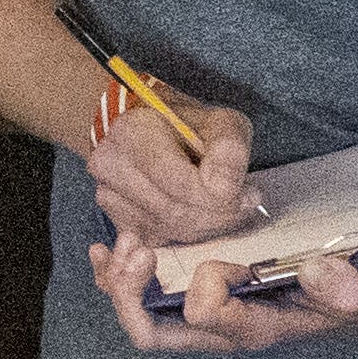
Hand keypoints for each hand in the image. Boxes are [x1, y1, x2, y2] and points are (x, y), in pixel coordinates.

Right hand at [88, 91, 261, 248]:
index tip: (249, 191)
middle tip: (245, 204)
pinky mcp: (117, 219)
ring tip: (226, 206)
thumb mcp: (217, 119)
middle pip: (179, 213)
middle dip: (222, 215)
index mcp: (132, 134)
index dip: (225, 195)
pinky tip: (201, 214)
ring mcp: (108, 195)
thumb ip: (230, 147)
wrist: (142, 129)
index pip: (184, 186)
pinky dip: (191, 232)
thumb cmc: (181, 123)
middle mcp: (110, 166)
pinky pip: (164, 239)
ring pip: (173, 230)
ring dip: (210, 225)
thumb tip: (242, 195)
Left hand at [91, 227, 357, 356]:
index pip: (205, 316)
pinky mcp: (199, 300)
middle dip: (130, 292)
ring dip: (120, 280)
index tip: (222, 258)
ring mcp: (205, 318)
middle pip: (152, 332)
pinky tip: (108, 248)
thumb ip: (345, 289)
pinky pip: (144, 299)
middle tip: (135, 247)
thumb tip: (323, 274)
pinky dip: (121, 275)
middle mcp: (222, 330)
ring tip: (121, 242)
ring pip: (140, 316)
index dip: (204, 284)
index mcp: (256, 329)